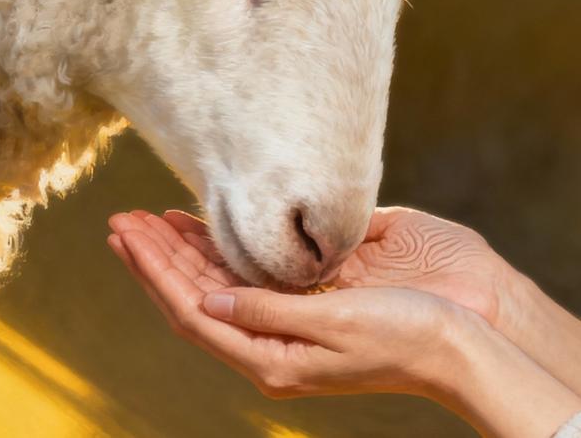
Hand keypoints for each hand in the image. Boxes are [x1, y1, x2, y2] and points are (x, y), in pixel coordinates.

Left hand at [152, 205, 518, 330]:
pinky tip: (207, 236)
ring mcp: (290, 330)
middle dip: (156, 259)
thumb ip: (268, 312)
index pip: (192, 311)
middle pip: (195, 300)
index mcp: (273, 359)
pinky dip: (221, 256)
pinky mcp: (310, 310)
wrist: (460, 343)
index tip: (125, 234)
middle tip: (120, 220)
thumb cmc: (404, 333)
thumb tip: (205, 304)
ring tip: (149, 222)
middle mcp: (273, 348)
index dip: (154, 271)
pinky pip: (248, 283)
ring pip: (217, 291)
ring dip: (182, 256)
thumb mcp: (335, 324)